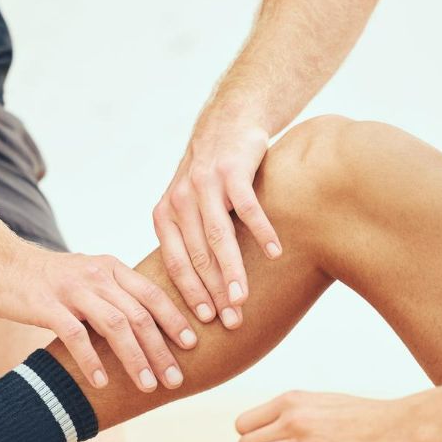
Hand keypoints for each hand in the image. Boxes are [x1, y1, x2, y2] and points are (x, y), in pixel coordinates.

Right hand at [0, 241, 196, 391]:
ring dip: (136, 358)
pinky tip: (102, 382)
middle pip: (140, 314)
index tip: (194, 343)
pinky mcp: (47, 305)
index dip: (176, 319)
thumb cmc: (45, 278)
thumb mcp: (86, 277)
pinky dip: (92, 360)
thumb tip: (144, 327)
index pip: (153, 293)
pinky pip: (76, 336)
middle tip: (176, 378)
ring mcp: (72, 290)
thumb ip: (113, 295)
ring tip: (149, 385)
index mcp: (111, 268)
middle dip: (162, 349)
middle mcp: (97, 276)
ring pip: (116, 325)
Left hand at [154, 121, 281, 329]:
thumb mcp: (187, 204)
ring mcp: (205, 184)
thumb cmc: (212, 174)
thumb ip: (187, 240)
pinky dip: (262, 232)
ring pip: (219, 238)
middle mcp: (180, 199)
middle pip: (198, 256)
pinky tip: (275, 254)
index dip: (190, 294)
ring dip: (232, 271)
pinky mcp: (232, 170)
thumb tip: (194, 292)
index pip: (176, 263)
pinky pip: (248, 208)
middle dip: (214, 293)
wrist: (229, 120)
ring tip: (244, 299)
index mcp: (166, 214)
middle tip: (231, 321)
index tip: (205, 322)